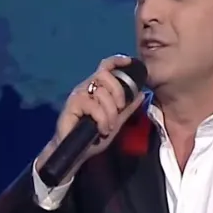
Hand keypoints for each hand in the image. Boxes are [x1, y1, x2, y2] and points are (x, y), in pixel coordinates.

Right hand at [37, 55, 144, 174]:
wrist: (77, 152)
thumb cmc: (93, 137)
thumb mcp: (116, 122)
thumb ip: (127, 109)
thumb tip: (141, 94)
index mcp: (97, 89)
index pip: (105, 67)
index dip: (117, 60)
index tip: (129, 61)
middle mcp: (87, 88)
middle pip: (105, 75)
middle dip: (118, 92)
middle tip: (120, 109)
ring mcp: (78, 95)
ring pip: (101, 92)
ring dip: (110, 112)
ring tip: (108, 127)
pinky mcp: (72, 104)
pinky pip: (93, 105)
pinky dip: (101, 119)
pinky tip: (101, 129)